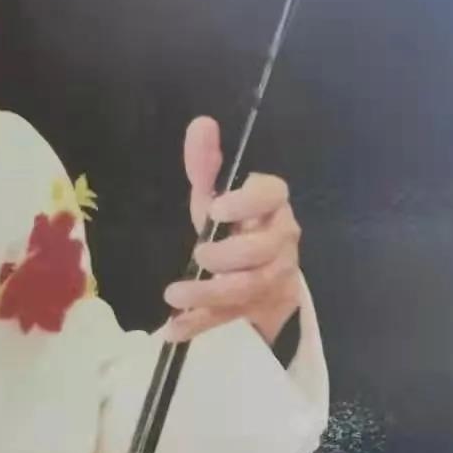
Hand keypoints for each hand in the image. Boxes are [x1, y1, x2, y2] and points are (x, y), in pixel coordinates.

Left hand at [163, 116, 302, 346]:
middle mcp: (280, 242)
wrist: (261, 282)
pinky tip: (173, 329)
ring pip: (249, 287)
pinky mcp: (255, 310)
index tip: (217, 210)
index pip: (273, 196)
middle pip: (264, 249)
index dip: (248, 203)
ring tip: (174, 293)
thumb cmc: (236, 230)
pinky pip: (229, 319)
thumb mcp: (217, 197)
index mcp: (272, 207)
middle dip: (229, 254)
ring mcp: (272, 279)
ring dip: (211, 292)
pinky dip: (199, 324)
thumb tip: (201, 122)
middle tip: (199, 253)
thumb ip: (206, 164)